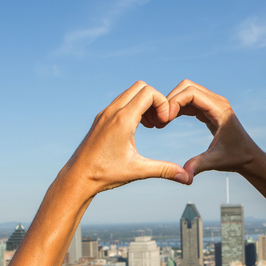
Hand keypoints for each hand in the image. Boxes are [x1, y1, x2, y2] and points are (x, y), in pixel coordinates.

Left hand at [66, 81, 189, 192]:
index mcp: (123, 120)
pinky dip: (133, 108)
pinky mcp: (101, 118)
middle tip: (159, 122)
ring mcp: (105, 113)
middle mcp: (112, 111)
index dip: (163, 104)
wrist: (78, 177)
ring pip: (130, 93)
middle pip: (141, 87)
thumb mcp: (138, 171)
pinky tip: (137, 128)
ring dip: (144, 104)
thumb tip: (187, 178)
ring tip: (150, 125)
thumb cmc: (105, 174)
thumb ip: (164, 170)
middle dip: (155, 100)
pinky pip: (121, 102)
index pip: (149, 92)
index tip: (164, 124)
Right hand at [165, 80, 261, 180]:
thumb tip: (184, 176)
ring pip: (187, 91)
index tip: (164, 120)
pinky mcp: (208, 109)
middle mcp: (217, 102)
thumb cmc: (235, 158)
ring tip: (161, 121)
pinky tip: (168, 121)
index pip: (192, 93)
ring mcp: (213, 103)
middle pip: (187, 87)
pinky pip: (189, 100)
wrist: (248, 157)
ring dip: (172, 102)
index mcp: (220, 110)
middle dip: (170, 99)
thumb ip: (198, 165)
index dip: (174, 102)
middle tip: (160, 120)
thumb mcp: (215, 161)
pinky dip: (177, 107)